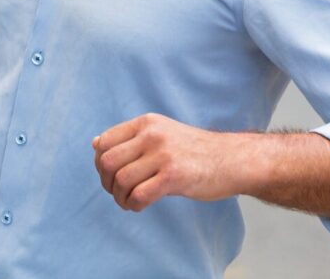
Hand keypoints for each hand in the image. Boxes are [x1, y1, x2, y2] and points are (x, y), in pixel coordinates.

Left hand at [93, 113, 242, 211]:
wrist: (234, 160)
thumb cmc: (195, 151)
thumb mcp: (162, 133)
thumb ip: (131, 139)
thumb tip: (94, 143)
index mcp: (146, 123)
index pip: (104, 142)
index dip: (99, 164)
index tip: (110, 176)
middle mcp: (152, 135)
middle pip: (106, 162)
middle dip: (106, 182)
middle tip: (117, 192)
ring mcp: (163, 155)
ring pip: (120, 180)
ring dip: (120, 197)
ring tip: (129, 202)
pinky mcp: (174, 176)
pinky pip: (138, 195)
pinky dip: (133, 205)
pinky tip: (139, 206)